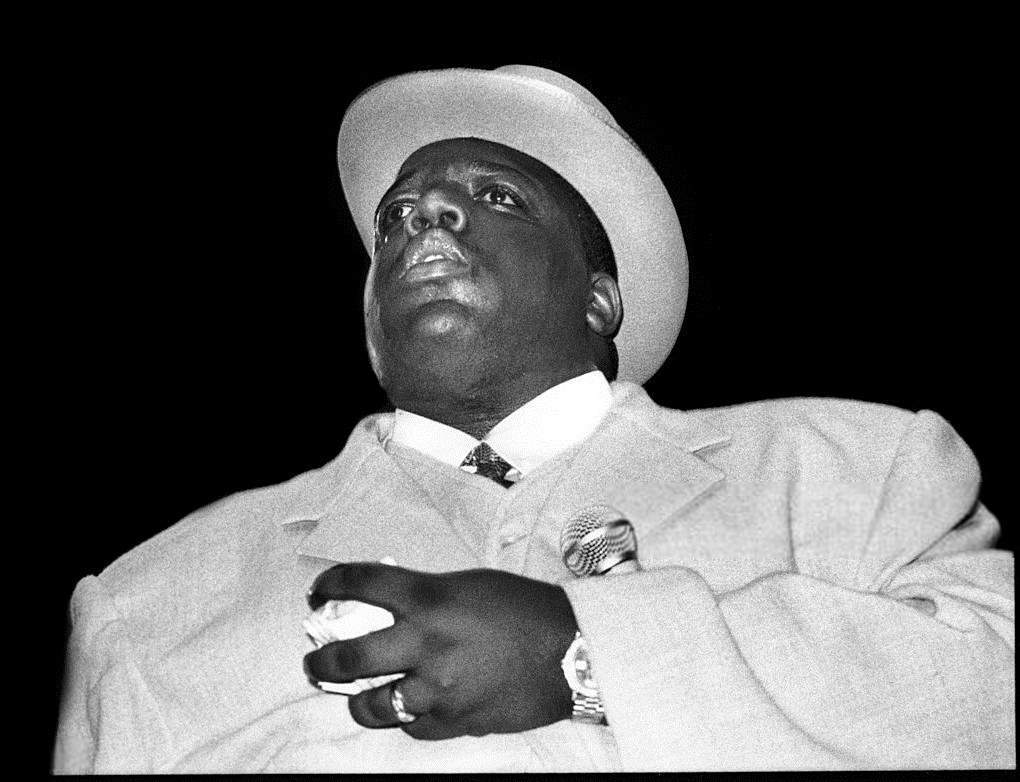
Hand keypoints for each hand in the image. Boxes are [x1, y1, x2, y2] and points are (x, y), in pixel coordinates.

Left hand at [303, 563, 577, 739]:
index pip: (359, 584)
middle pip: (347, 657)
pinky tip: (412, 707)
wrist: (572, 650)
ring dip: (358, 700)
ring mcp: (438, 688)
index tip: (320, 589)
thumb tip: (389, 607)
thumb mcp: (469, 584)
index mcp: (429, 598)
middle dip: (321, 661)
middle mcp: (425, 643)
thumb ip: (426, 595)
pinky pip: (412, 727)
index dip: (330, 584)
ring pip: (372, 706)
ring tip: (358, 695)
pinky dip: (408, 717)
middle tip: (315, 660)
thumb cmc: (524, 608)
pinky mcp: (454, 722)